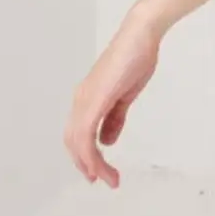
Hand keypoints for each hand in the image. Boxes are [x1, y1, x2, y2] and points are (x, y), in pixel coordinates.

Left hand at [63, 11, 162, 187]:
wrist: (141, 36)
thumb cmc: (136, 58)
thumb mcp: (125, 94)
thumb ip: (115, 118)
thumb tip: (107, 140)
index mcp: (87, 98)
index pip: (78, 134)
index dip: (85, 156)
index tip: (100, 172)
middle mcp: (81, 100)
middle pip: (73, 142)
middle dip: (86, 165)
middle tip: (103, 179)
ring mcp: (85, 99)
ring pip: (77, 142)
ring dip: (91, 164)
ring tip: (108, 178)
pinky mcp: (94, 99)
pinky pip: (85, 134)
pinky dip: (91, 154)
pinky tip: (101, 165)